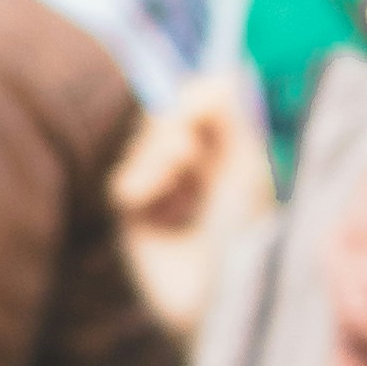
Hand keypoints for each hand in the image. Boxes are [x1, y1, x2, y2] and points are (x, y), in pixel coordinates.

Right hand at [108, 71, 273, 351]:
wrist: (220, 293)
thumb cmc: (245, 231)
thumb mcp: (246, 163)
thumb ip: (226, 113)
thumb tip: (213, 72)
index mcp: (229, 153)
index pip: (196, 103)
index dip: (193, 100)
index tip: (204, 105)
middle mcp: (194, 170)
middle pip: (162, 116)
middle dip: (174, 129)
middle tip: (190, 155)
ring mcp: (163, 194)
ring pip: (140, 144)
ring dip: (159, 159)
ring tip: (181, 193)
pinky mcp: (134, 221)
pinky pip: (121, 180)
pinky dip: (141, 187)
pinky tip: (159, 213)